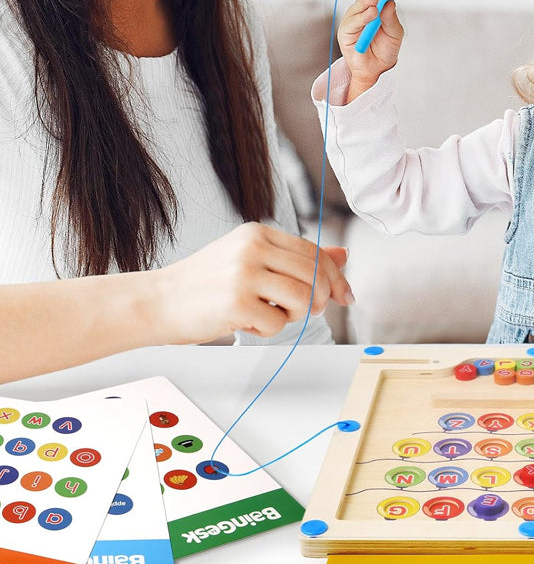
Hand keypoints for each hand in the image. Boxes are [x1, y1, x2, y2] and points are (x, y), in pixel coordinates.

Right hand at [152, 222, 353, 343]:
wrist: (157, 301)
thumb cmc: (206, 284)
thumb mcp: (251, 259)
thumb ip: (296, 258)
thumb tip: (343, 256)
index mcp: (258, 234)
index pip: (314, 253)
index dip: (336, 278)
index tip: (345, 296)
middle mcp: (253, 248)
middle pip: (314, 276)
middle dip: (320, 300)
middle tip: (307, 311)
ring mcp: (244, 274)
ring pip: (303, 299)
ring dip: (294, 315)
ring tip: (270, 314)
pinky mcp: (235, 303)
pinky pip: (277, 323)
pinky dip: (268, 329)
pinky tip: (247, 322)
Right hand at [338, 0, 403, 101]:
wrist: (377, 70)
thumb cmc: (385, 51)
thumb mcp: (395, 34)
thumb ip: (392, 19)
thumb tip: (390, 3)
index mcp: (375, 12)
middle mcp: (362, 14)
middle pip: (365, 0)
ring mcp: (352, 22)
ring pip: (357, 9)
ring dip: (367, 6)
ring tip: (376, 8)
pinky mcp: (345, 32)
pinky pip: (351, 22)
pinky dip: (361, 18)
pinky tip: (370, 16)